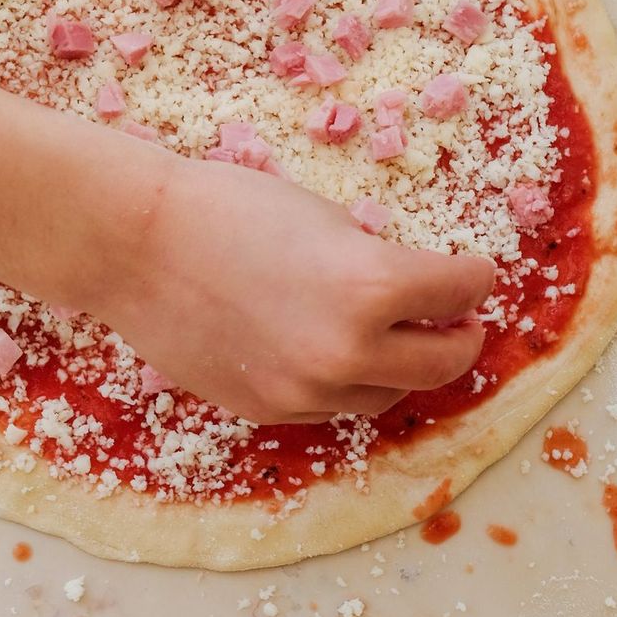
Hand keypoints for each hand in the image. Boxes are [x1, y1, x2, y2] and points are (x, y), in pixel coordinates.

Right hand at [0, 58, 494, 423]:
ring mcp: (306, 391)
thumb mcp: (322, 217)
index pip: (461, 290)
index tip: (481, 270)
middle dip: (461, 336)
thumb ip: (374, 258)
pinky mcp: (268, 411)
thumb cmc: (226, 205)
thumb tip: (411, 286)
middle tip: (463, 320)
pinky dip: (347, 382)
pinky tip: (336, 353)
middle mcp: (349, 352)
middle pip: (443, 363)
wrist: (135, 243)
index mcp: (372, 286)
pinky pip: (330, 407)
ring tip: (398, 338)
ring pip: (387, 395)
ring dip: (403, 366)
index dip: (477, 275)